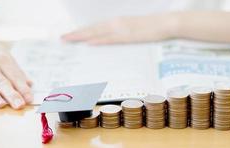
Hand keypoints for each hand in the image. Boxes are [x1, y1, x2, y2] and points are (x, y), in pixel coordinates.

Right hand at [0, 24, 32, 108]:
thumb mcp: (7, 57)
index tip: (29, 100)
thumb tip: (31, 84)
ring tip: (0, 105)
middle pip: (2, 82)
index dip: (23, 89)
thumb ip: (18, 72)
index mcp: (4, 61)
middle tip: (19, 105)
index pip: (16, 77)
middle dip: (11, 94)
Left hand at [61, 14, 177, 44]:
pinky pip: (111, 39)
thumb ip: (121, 33)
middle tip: (62, 38)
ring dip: (82, 36)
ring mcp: (122, 29)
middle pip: (92, 29)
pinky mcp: (129, 37)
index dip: (82, 31)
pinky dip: (99, 41)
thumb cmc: (151, 25)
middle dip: (76, 34)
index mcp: (117, 22)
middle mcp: (116, 23)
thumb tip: (110, 39)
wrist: (166, 23)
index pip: (95, 27)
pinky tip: (89, 43)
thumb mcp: (133, 27)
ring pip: (97, 33)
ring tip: (69, 40)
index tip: (71, 34)